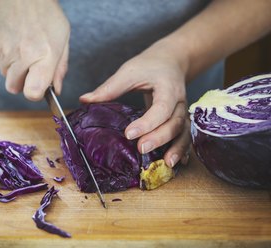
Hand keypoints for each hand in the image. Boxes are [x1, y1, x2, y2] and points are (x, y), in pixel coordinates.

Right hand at [0, 0, 69, 99]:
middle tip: (32, 65)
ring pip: (5, 75)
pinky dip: (4, 58)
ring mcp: (3, 50)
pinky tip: (13, 42)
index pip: (32, 93)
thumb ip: (59, 68)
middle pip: (15, 87)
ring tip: (23, 48)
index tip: (40, 88)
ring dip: (14, 69)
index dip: (36, 94)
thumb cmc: (45, 13)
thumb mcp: (62, 39)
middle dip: (24, 81)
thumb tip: (56, 90)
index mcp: (43, 56)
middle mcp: (21, 55)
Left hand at [80, 40, 190, 166]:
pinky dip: (183, 149)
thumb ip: (110, 88)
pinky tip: (177, 162)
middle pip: (174, 123)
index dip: (147, 122)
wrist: (171, 60)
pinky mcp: (180, 119)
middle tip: (141, 149)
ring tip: (167, 163)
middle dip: (159, 138)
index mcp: (168, 88)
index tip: (129, 133)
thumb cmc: (150, 65)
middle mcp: (179, 101)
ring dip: (178, 148)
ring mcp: (182, 111)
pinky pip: (185, 135)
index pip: (161, 108)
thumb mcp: (129, 72)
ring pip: (184, 132)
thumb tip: (85, 100)